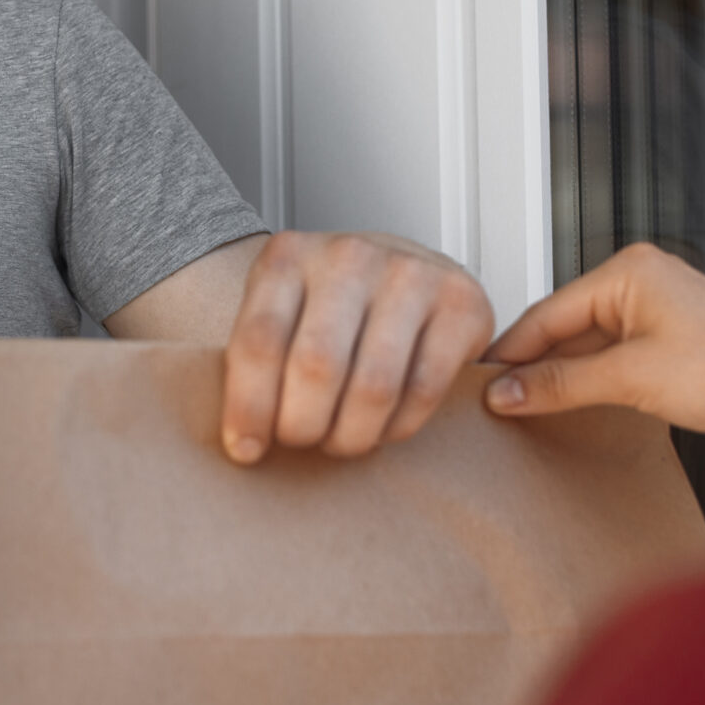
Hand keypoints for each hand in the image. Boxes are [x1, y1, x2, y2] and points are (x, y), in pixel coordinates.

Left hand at [221, 231, 495, 462]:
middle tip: (302, 441)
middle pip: (316, 367)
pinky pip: (424, 389)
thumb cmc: (336, 303)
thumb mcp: (284, 312)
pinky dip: (399, 426)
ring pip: (373, 385)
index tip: (247, 448)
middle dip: (304, 425)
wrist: (407, 266)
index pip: (258, 341)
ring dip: (352, 434)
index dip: (250, 406)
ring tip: (341, 440)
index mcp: (289, 256)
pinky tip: (384, 427)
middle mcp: (349, 256)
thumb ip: (259, 360)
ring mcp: (410, 274)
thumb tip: (243, 442)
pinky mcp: (461, 303)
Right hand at [483, 242, 704, 457]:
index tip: (483, 385)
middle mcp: (646, 282)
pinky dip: (596, 383)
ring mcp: (663, 313)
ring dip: (566, 377)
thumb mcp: (630, 378)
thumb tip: (511, 391)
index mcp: (630, 270)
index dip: (511, 353)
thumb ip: (560, 385)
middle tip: (502, 402)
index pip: (547, 312)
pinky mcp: (677, 344)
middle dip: (536, 365)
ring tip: (534, 409)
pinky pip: (618, 359)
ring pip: (592, 345)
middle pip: (567, 326)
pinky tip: (581, 408)